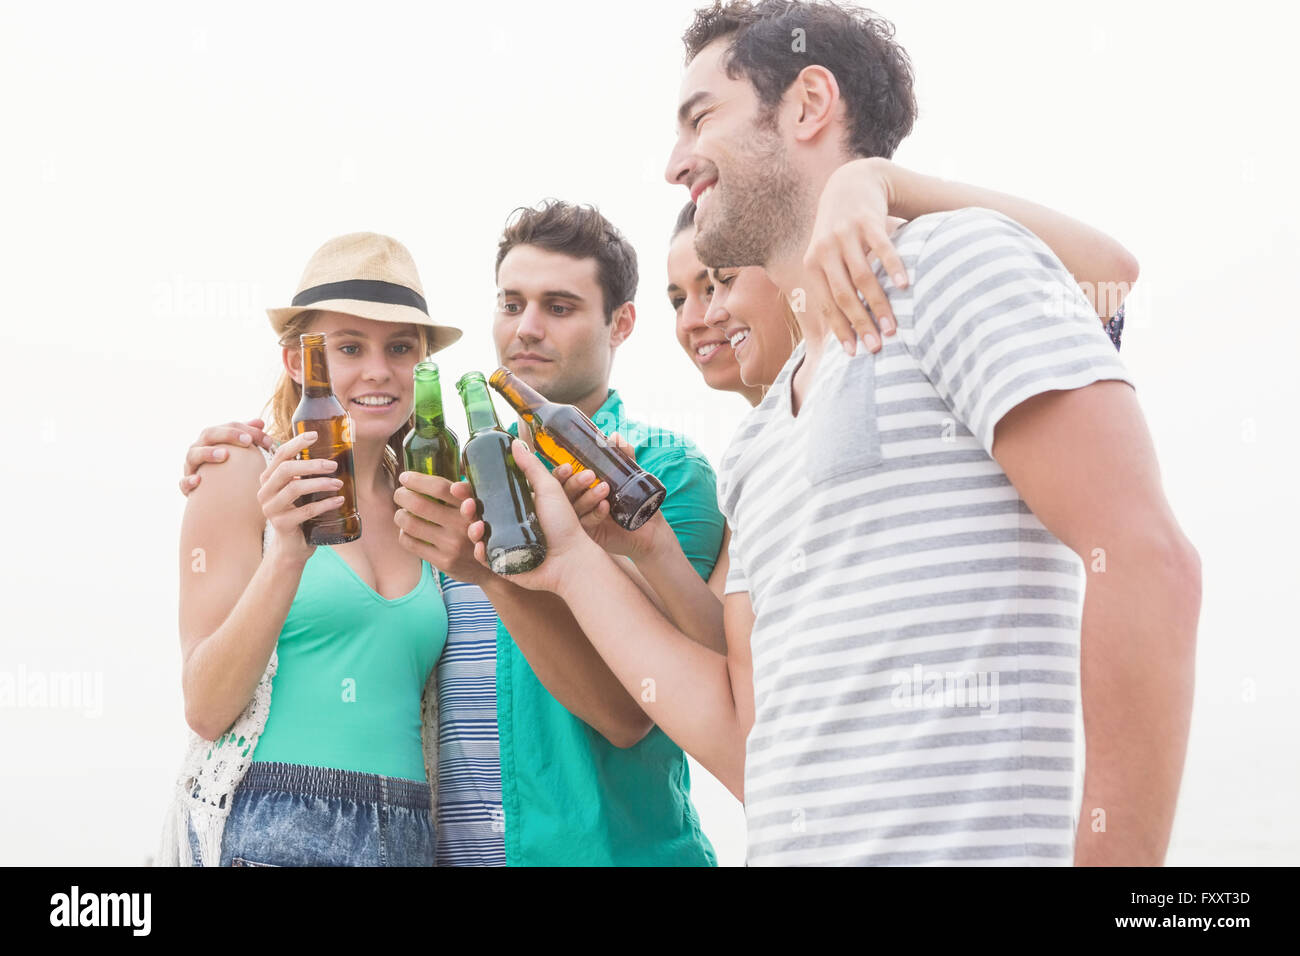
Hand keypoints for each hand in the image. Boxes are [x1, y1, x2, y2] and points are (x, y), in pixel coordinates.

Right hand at [181, 418, 275, 495]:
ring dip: (208, 453)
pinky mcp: (186, 485)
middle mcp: (199, 448)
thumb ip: (249, 436)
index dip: (248, 430)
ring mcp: (191, 465)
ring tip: (224, 455)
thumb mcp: (239, 452)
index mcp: (213, 438)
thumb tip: (260, 422)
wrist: (212, 494)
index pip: (229, 426)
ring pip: (193, 455)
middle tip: (248, 441)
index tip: (267, 440)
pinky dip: (189, 480)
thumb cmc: (229, 468)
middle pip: (209, 434)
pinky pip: (183, 482)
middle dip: (229, 435)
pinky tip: (199, 480)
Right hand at [256, 430, 341, 564]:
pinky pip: (305, 511)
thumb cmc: (300, 514)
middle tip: (334, 465)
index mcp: (268, 479)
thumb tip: (335, 453)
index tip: (315, 435)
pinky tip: (339, 500)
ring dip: (320, 483)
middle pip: (286, 469)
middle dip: (312, 464)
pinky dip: (324, 504)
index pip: (280, 455)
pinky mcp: (281, 525)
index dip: (296, 443)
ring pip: (294, 488)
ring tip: (339, 483)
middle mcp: (265, 491)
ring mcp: (271, 509)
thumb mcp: (300, 491)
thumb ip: (306, 475)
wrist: (292, 547)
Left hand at [393, 472, 489, 585]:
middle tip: (400, 493)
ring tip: (402, 512)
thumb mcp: (479, 507)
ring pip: (410, 524)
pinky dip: (404, 534)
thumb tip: (446, 464)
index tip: (405, 477)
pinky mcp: (444, 562)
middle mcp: (463, 524)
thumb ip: (464, 490)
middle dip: (402, 495)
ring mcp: (453, 545)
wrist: (492, 567)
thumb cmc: (478, 529)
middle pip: (419, 504)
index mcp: (472, 505)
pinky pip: (411, 543)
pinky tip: (409, 531)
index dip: (419, 480)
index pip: (441, 488)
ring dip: (400, 515)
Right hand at [455, 439, 599, 593]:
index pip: (488, 495)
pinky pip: (486, 558)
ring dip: (472, 528)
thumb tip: (515, 442)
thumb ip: (532, 467)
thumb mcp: (549, 489)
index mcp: (517, 506)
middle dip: (467, 508)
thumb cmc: (565, 524)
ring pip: (479, 535)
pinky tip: (480, 545)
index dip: (471, 490)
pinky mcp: (504, 564)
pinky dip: (480, 552)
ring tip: (477, 525)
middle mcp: (509, 524)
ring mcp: (505, 544)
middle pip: (479, 514)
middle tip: (467, 503)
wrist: (571, 559)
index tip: (459, 484)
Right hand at [553, 433, 666, 560]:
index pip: (563, 477)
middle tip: (589, 475)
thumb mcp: (632, 476)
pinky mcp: (590, 532)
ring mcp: (582, 517)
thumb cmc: (638, 501)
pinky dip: (595, 513)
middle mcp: (578, 500)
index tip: (567, 466)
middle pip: (564, 491)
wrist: (651, 529)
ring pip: (574, 506)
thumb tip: (615, 436)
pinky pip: (585, 523)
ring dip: (588, 496)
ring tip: (604, 489)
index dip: (561, 471)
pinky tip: (605, 507)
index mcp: (582, 485)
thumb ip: (624, 457)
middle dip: (574, 482)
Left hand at [803, 156, 909, 355]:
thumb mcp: (827, 255)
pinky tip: (905, 287)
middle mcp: (825, 250)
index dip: (840, 330)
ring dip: (879, 305)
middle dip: (861, 324)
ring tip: (894, 327)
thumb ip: (831, 284)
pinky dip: (893, 269)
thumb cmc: (841, 232)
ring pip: (863, 277)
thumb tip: (842, 328)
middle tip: (878, 347)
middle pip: (844, 295)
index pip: (826, 304)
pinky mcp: (867, 220)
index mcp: (813, 264)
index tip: (854, 354)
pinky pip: (881, 249)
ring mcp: (845, 234)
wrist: (851, 183)